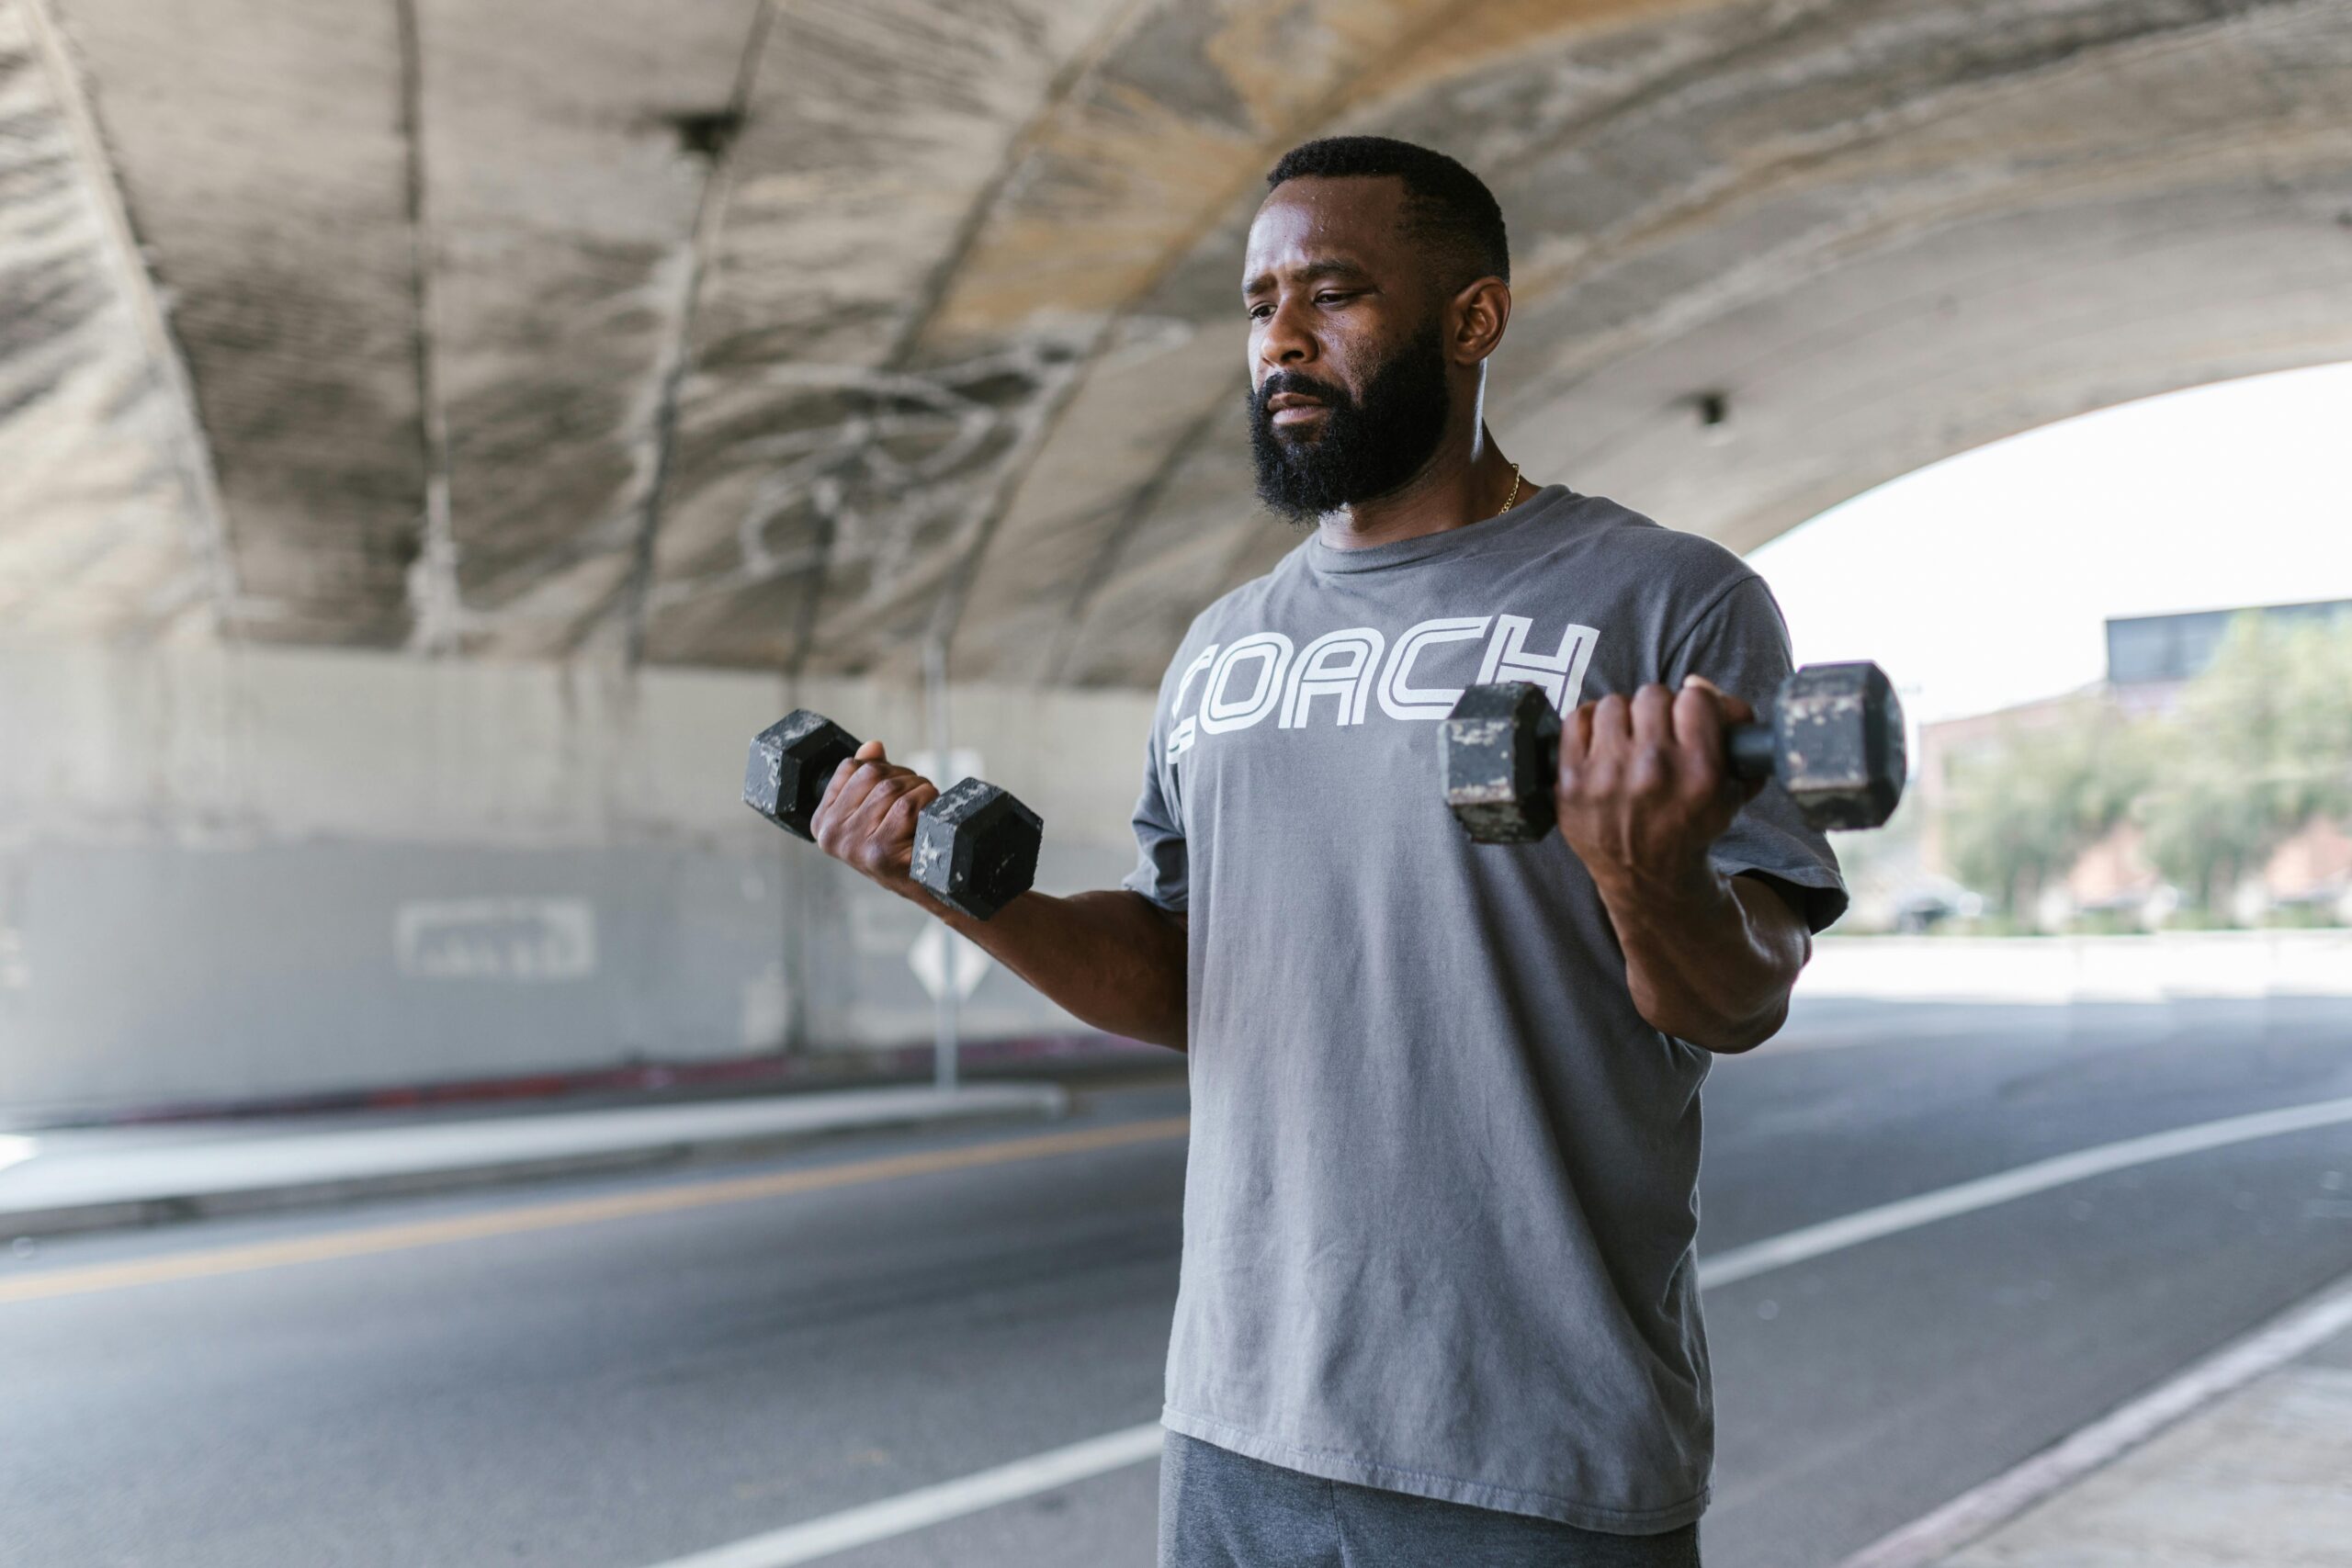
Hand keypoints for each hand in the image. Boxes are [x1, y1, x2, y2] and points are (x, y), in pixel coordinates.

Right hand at [809, 739, 940, 902]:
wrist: (927, 885)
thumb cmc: (901, 846)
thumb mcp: (874, 811)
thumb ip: (867, 777)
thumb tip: (873, 747)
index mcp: (822, 822)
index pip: (850, 768)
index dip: (882, 769)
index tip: (896, 790)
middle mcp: (831, 835)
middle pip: (872, 774)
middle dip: (903, 777)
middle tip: (917, 794)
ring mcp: (854, 845)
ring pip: (892, 788)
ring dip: (919, 788)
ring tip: (925, 805)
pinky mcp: (881, 852)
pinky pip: (908, 805)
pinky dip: (927, 801)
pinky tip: (930, 814)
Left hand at [1555, 675, 1764, 897]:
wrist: (1648, 875)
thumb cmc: (1691, 824)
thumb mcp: (1733, 786)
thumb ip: (1734, 728)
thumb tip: (1699, 683)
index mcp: (1699, 772)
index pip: (1695, 698)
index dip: (1695, 705)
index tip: (1690, 720)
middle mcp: (1653, 771)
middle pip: (1653, 695)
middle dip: (1658, 711)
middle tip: (1657, 732)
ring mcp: (1607, 777)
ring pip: (1614, 704)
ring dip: (1623, 717)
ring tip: (1628, 741)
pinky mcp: (1570, 783)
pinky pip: (1576, 719)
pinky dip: (1589, 725)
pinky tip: (1601, 744)